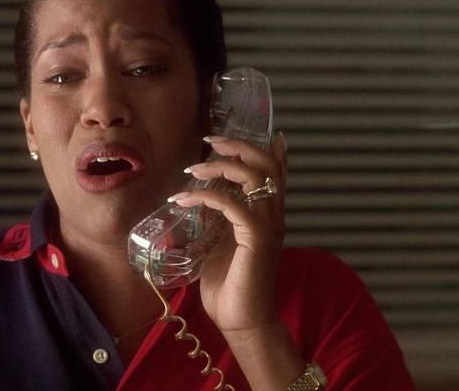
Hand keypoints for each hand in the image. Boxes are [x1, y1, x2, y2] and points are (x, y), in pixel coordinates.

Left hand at [168, 133, 287, 332]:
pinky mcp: (256, 239)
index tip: (228, 137)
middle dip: (239, 146)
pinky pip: (233, 204)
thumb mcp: (220, 243)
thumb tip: (200, 203)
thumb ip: (218, 221)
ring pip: (254, 177)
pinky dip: (206, 196)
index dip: (258, 147)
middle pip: (268, 164)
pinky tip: (184, 199)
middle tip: (211, 141)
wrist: (242, 321)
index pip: (274, 171)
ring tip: (193, 169)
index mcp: (266, 215)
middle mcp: (273, 216)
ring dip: (220, 166)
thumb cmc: (230, 286)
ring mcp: (268, 226)